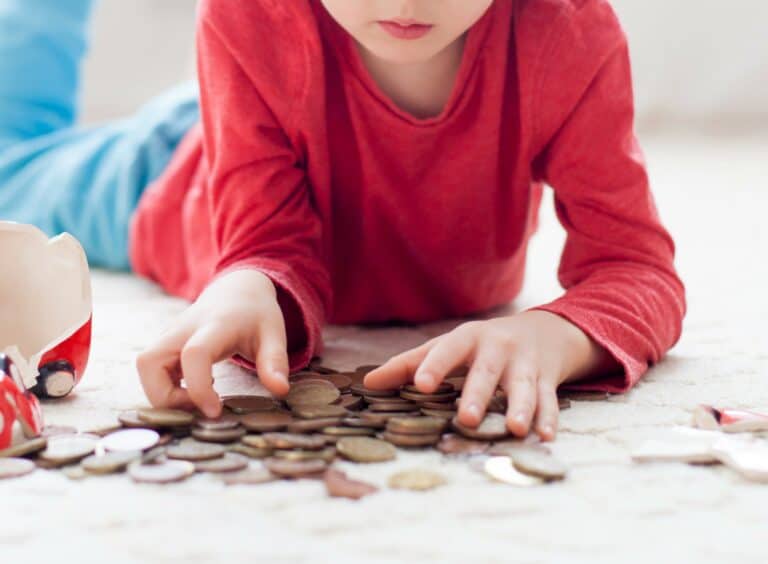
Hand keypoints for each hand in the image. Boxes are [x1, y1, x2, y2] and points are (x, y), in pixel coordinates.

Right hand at [136, 269, 290, 417]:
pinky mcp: (165, 344)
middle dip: (165, 396)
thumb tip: (280, 390)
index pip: (194, 354)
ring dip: (161, 393)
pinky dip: (164, 387)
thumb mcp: (274, 334)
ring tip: (196, 400)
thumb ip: (275, 361)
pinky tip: (192, 391)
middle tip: (198, 408)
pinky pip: (151, 369)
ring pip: (145, 367)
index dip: (198, 388)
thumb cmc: (256, 314)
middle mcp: (183, 329)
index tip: (215, 411)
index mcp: (215, 325)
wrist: (237, 290)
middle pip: (149, 362)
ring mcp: (170, 335)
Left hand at [365, 311, 611, 440]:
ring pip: (522, 386)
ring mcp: (525, 363)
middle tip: (466, 418)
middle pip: (486, 371)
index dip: (435, 366)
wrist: (544, 330)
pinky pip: (549, 400)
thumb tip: (367, 383)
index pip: (448, 349)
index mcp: (468, 338)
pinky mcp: (547, 379)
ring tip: (515, 429)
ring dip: (520, 407)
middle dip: (478, 394)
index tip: (421, 385)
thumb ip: (409, 364)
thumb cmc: (481, 344)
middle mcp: (498, 348)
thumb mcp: (448, 346)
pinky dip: (549, 418)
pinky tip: (544, 436)